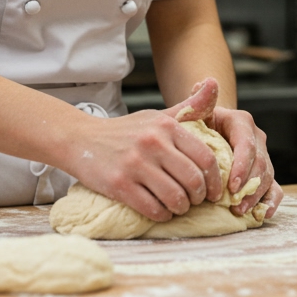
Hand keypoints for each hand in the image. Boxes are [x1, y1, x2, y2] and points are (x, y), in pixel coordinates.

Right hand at [65, 81, 221, 221]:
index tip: (214, 192)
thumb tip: (214, 82)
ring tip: (179, 206)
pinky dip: (162, 215)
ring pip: (175, 197)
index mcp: (166, 126)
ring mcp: (135, 164)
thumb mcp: (158, 116)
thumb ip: (189, 106)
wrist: (81, 139)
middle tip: (196, 201)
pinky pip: (152, 208)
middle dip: (199, 197)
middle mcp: (152, 143)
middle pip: (193, 180)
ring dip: (181, 208)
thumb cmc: (126, 130)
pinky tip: (161, 211)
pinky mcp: (119, 184)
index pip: (205, 157)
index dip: (215, 180)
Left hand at [195, 81, 280, 217]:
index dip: (242, 165)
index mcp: (240, 121)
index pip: (247, 143)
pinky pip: (274, 188)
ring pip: (268, 177)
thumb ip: (196, 102)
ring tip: (240, 211)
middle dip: (249, 185)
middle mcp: (256, 138)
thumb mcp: (192, 114)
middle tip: (235, 203)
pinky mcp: (263, 174)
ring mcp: (261, 156)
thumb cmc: (194, 124)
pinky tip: (262, 214)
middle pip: (260, 163)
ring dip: (256, 196)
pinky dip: (270, 201)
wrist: (204, 132)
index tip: (231, 184)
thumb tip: (203, 83)